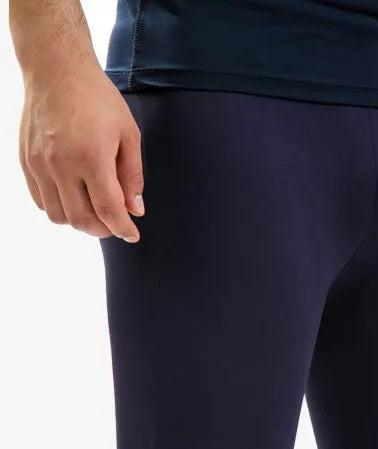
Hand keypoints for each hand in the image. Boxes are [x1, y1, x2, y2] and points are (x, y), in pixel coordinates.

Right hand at [19, 63, 143, 240]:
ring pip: (59, 216)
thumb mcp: (128, 134)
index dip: (123, 228)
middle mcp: (62, 164)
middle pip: (81, 220)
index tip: (132, 234)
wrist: (56, 69)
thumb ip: (132, 175)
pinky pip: (41, 200)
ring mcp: (40, 164)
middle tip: (114, 222)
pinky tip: (73, 196)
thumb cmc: (97, 98)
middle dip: (102, 229)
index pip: (108, 210)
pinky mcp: (26, 161)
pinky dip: (59, 207)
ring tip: (94, 209)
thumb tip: (135, 210)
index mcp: (92, 156)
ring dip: (79, 221)